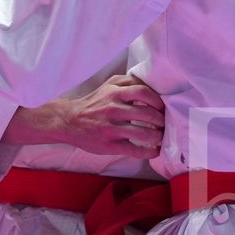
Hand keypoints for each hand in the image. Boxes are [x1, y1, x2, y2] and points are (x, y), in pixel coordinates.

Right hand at [9, 74, 164, 157]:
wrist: (69, 121)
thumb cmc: (94, 103)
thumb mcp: (108, 85)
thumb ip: (128, 82)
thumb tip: (152, 84)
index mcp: (115, 92)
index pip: (144, 93)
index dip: (158, 101)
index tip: (163, 107)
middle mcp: (113, 109)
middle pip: (147, 114)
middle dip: (161, 120)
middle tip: (165, 124)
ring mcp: (111, 128)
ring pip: (144, 133)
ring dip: (158, 136)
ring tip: (161, 137)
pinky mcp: (109, 145)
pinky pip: (134, 150)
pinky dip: (148, 152)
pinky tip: (154, 151)